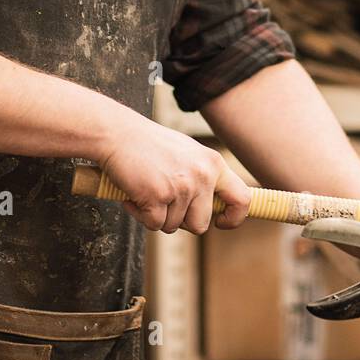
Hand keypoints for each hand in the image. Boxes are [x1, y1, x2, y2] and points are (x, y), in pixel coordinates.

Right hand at [99, 113, 250, 233]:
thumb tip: (212, 207)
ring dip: (156, 215)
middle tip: (163, 203)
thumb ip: (202, 175)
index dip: (234, 217)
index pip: (241, 198)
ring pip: (173, 226)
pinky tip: (133, 194)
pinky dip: (141, 214)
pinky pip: (154, 224)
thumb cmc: (147, 144)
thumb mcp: (186, 153)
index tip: (221, 222)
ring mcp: (181, 187)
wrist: (117, 133)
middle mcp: (202, 175)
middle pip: (201, 224)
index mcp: (213, 163)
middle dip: (180, 221)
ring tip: (145, 191)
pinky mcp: (159, 197)